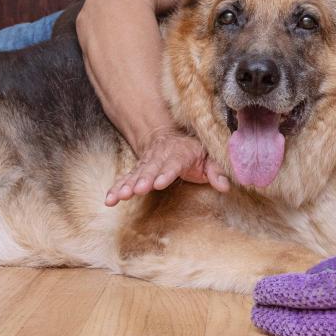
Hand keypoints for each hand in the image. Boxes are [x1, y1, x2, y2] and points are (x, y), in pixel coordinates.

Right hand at [104, 128, 229, 206]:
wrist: (168, 136)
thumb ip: (216, 171)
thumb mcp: (208, 157)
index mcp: (180, 154)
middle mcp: (161, 158)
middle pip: (151, 169)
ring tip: (120, 196)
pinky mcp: (137, 172)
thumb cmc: (193, 151)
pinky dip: (116, 188)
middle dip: (143, 180)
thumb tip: (226, 186)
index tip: (159, 183)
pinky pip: (126, 179)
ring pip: (136, 174)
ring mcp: (147, 165)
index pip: (173, 164)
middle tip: (137, 190)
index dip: (166, 173)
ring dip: (127, 185)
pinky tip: (109, 200)